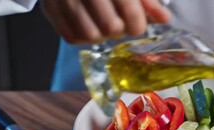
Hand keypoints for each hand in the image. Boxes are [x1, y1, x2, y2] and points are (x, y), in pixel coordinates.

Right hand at [41, 0, 170, 43]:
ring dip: (101, 35)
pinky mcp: (49, 8)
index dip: (137, 24)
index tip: (136, 23)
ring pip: (90, 35)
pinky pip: (71, 37)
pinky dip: (83, 36)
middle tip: (118, 21)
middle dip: (120, 29)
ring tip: (102, 23)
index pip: (130, 14)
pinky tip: (88, 24)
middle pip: (111, 27)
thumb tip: (164, 18)